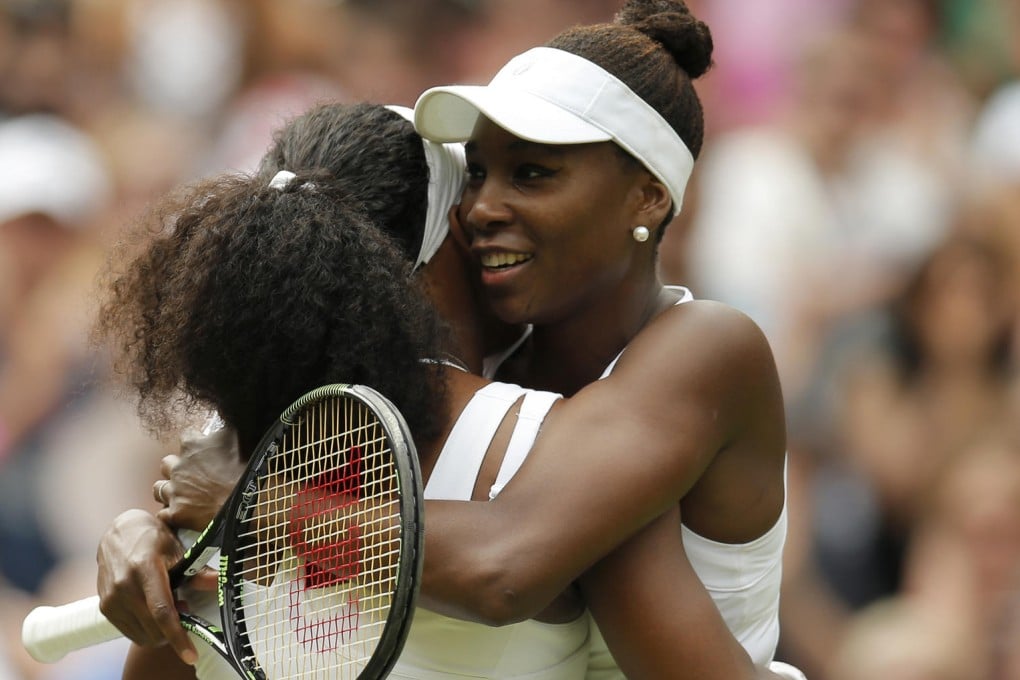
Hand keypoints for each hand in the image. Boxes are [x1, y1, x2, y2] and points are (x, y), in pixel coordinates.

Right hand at [96, 509, 204, 664]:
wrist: (117, 533)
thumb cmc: (151, 538)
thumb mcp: (176, 549)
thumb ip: (196, 571)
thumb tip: (219, 582)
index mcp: (144, 569)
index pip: (161, 611)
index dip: (177, 635)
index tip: (190, 654)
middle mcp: (123, 586)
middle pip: (153, 627)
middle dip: (174, 630)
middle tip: (185, 610)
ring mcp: (111, 598)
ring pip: (143, 634)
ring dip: (160, 631)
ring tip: (169, 607)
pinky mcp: (105, 607)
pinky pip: (131, 631)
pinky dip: (147, 629)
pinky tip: (153, 611)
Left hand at [156, 425, 243, 529]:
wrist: (245, 504)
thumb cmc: (244, 470)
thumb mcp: (238, 438)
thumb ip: (224, 429)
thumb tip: (226, 420)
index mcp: (192, 446)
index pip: (186, 437)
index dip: (196, 444)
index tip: (204, 450)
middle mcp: (178, 467)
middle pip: (166, 463)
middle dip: (176, 467)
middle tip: (192, 474)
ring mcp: (175, 491)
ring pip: (159, 488)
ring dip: (169, 490)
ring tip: (183, 494)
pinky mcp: (176, 513)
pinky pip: (163, 514)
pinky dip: (170, 513)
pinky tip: (181, 513)